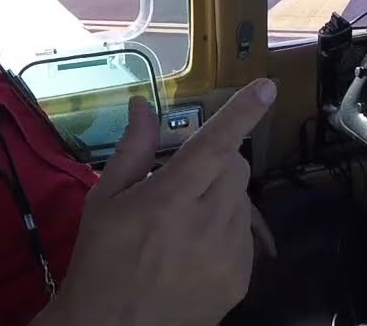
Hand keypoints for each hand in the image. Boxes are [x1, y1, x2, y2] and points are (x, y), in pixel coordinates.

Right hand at [38, 78, 276, 325]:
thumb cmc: (100, 260)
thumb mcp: (103, 200)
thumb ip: (132, 150)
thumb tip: (144, 106)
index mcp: (168, 199)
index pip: (214, 146)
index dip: (242, 114)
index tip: (266, 88)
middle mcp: (206, 224)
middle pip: (236, 168)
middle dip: (216, 161)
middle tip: (184, 179)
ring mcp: (229, 255)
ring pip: (243, 201)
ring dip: (222, 196)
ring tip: (186, 219)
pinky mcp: (241, 278)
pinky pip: (245, 235)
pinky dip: (227, 228)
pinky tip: (196, 246)